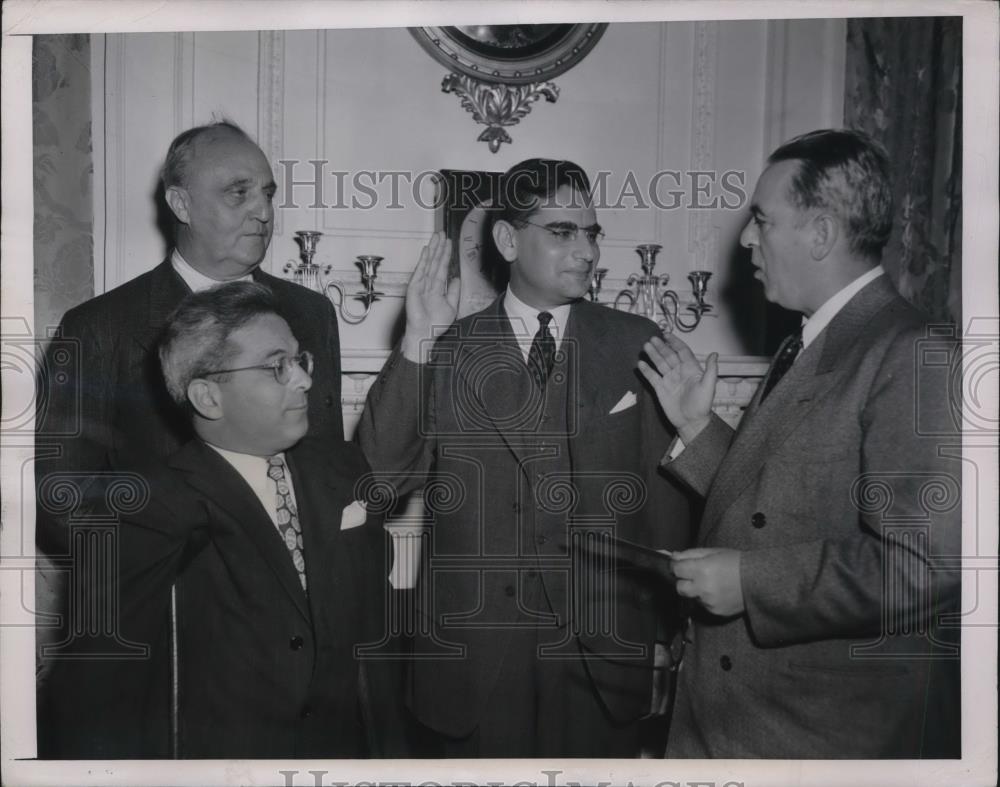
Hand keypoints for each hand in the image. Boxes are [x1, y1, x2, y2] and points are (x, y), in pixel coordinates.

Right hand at [400, 231, 458, 362]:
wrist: (426, 333)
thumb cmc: (435, 323)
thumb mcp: (451, 306)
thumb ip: (454, 292)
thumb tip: (456, 279)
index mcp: (437, 287)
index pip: (442, 267)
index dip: (445, 254)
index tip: (449, 243)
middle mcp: (429, 283)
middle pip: (435, 261)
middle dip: (439, 247)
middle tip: (442, 233)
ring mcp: (421, 284)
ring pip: (428, 263)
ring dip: (433, 249)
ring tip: (436, 237)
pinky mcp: (414, 287)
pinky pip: (420, 271)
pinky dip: (423, 260)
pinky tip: (426, 251)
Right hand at [637, 333, 717, 443]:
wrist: (692, 422)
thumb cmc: (702, 405)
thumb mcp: (709, 386)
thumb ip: (711, 370)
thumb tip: (715, 354)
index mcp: (691, 369)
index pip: (682, 351)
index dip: (675, 342)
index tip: (667, 334)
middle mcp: (679, 372)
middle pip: (669, 355)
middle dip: (661, 347)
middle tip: (652, 339)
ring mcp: (669, 380)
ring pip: (660, 364)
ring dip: (653, 355)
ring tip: (646, 346)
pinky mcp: (661, 389)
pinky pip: (652, 377)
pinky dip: (647, 370)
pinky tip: (641, 363)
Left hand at [671, 547, 743, 616]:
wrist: (758, 581)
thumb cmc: (737, 563)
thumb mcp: (714, 551)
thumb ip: (691, 554)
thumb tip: (674, 556)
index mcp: (701, 569)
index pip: (676, 570)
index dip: (677, 566)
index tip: (680, 565)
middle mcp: (703, 587)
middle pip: (679, 587)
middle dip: (683, 581)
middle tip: (694, 575)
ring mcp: (708, 601)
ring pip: (692, 597)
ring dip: (696, 590)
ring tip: (711, 583)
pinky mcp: (715, 611)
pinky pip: (703, 605)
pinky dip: (706, 599)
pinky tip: (718, 591)